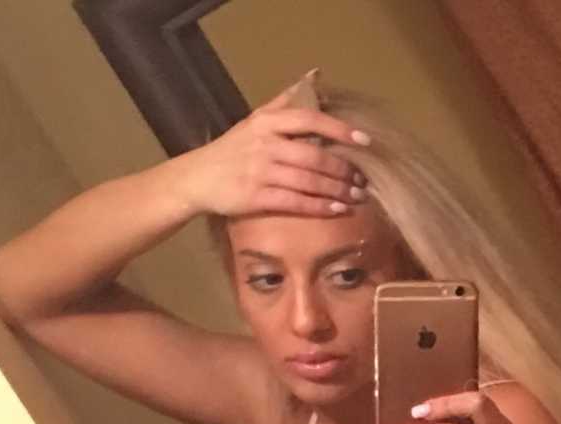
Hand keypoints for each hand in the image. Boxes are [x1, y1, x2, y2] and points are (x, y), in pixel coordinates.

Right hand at [170, 78, 370, 217]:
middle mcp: (265, 144)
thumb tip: (315, 75)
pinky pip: (296, 203)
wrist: (196, 179)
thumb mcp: (255, 120)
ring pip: (309, 181)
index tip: (364, 141)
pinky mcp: (256, 197)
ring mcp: (261, 171)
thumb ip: (285, 100)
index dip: (339, 129)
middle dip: (344, 170)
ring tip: (357, 197)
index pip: (310, 119)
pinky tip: (337, 210)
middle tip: (364, 181)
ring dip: (337, 191)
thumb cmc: (231, 150)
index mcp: (267, 122)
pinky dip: (320, 207)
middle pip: (315, 155)